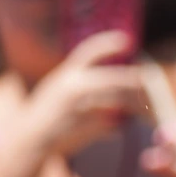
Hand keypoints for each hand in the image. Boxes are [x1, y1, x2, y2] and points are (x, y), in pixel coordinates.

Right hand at [18, 31, 143, 156]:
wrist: (29, 137)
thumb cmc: (50, 113)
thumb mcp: (63, 90)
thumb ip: (87, 85)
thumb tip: (113, 83)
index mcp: (67, 73)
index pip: (89, 51)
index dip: (109, 43)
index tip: (128, 39)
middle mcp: (70, 85)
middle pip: (112, 79)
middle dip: (132, 81)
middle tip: (146, 82)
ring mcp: (75, 106)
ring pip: (116, 103)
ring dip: (132, 106)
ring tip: (144, 108)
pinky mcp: (81, 125)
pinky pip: (110, 125)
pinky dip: (116, 127)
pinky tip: (118, 128)